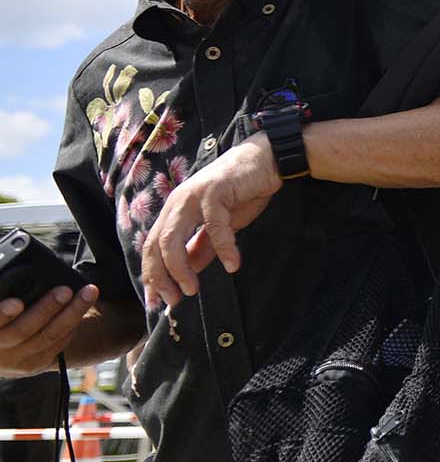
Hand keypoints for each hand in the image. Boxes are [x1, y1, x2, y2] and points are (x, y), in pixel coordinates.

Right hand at [0, 284, 98, 376]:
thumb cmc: (0, 321)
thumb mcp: (0, 308)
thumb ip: (3, 298)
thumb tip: (14, 283)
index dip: (3, 314)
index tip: (17, 303)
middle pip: (23, 330)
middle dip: (46, 309)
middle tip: (65, 291)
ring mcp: (16, 362)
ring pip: (49, 337)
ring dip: (72, 313)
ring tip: (88, 292)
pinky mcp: (35, 365)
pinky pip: (58, 344)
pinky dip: (72, 324)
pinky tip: (82, 308)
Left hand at [140, 133, 281, 309]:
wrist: (265, 160)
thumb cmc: (242, 191)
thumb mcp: (220, 225)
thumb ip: (203, 247)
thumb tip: (190, 272)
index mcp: (174, 211)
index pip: (152, 247)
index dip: (153, 275)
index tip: (158, 301)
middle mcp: (177, 203)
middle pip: (156, 245)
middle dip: (161, 277)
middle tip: (174, 300)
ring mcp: (193, 196)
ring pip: (173, 237)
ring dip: (180, 268)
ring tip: (192, 289)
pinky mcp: (215, 192)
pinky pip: (215, 226)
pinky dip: (224, 248)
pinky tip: (233, 265)